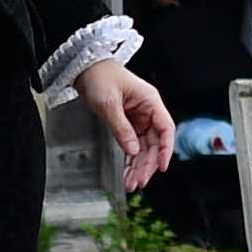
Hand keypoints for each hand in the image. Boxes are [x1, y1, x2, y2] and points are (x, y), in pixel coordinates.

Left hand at [83, 58, 175, 188]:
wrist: (86, 68)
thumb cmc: (100, 76)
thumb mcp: (109, 103)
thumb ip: (121, 128)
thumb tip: (133, 150)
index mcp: (150, 101)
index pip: (165, 128)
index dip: (166, 149)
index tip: (161, 166)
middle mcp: (147, 112)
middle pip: (154, 143)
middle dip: (147, 164)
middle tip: (139, 181)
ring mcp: (138, 119)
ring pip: (144, 148)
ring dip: (138, 166)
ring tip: (132, 183)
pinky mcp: (128, 124)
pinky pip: (132, 145)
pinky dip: (130, 160)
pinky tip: (127, 172)